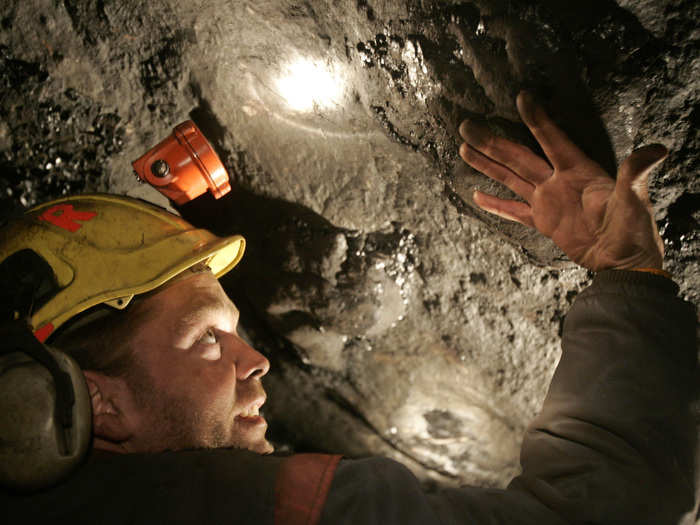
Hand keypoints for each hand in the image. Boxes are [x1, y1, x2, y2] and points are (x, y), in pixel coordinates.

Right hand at [458, 91, 666, 271]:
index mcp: (577, 171)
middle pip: (519, 157)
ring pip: (511, 179)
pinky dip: (496, 205)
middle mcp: (557, 181)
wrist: (624, 262)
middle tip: (468, 125)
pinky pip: (515, 211)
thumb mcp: (634, 199)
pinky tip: (477, 195)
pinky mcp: (544, 222)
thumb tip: (658, 150)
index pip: (552, 140)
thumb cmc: (633, 228)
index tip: (522, 97)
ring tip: (464, 149)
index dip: (537, 120)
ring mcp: (548, 201)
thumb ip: (635, 174)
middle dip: (493, 142)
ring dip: (488, 165)